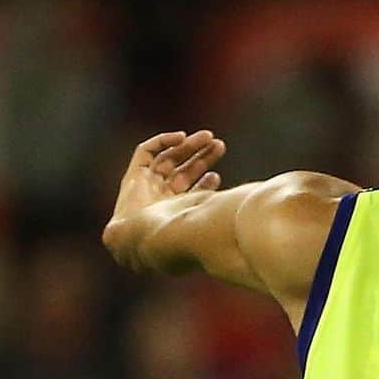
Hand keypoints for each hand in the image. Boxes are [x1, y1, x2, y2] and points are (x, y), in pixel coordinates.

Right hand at [105, 129, 225, 232]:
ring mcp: (146, 186)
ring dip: (189, 147)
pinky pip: (146, 151)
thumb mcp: (202, 223)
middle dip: (202, 157)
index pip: (191, 192)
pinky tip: (182, 138)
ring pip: (169, 158)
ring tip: (209, 138)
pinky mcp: (133, 176)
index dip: (205, 182)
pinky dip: (163, 141)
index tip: (218, 176)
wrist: (140, 241)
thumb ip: (218, 213)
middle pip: (183, 171)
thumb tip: (246, 210)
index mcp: (175, 212)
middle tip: (221, 146)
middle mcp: (160, 198)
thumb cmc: (172, 239)